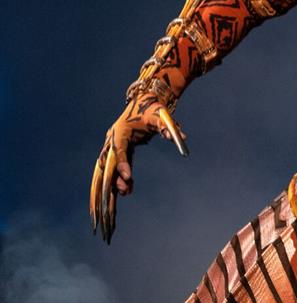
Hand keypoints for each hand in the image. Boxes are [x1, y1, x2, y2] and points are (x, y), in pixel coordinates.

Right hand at [89, 92, 187, 242]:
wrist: (144, 101)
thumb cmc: (153, 108)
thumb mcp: (162, 115)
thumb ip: (170, 126)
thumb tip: (183, 137)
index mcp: (120, 131)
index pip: (120, 151)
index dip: (122, 165)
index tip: (128, 180)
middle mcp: (112, 142)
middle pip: (107, 167)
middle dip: (109, 187)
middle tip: (117, 201)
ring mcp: (112, 149)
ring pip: (107, 174)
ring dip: (111, 190)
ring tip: (123, 200)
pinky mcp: (117, 154)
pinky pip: (114, 172)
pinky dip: (118, 183)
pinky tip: (129, 192)